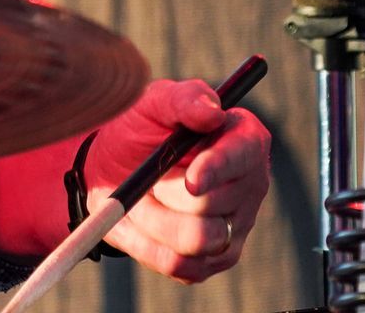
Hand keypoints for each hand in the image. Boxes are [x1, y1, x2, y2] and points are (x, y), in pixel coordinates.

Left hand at [83, 78, 271, 282]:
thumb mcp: (152, 102)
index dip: (219, 168)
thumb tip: (212, 112)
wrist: (115, 167)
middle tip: (143, 177)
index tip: (191, 180)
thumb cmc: (141, 127)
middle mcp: (249, 185)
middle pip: (213, 204)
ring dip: (153, 220)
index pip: (246, 154)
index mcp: (244, 139)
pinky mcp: (213, 259)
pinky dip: (146, 245)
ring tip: (138, 197)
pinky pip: (180, 265)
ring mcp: (235, 226)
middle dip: (165, 191)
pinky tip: (138, 221)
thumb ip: (183, 99)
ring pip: (196, 241)